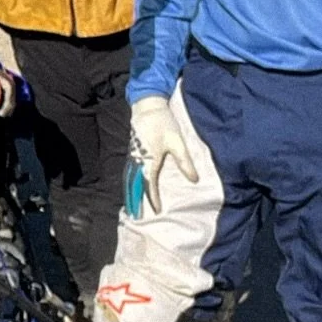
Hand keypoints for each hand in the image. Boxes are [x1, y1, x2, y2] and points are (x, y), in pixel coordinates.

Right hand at [129, 94, 197, 211]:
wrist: (147, 106)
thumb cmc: (163, 122)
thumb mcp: (177, 141)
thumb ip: (184, 161)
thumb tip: (193, 180)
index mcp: (149, 159)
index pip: (149, 184)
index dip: (152, 198)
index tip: (156, 211)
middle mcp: (138, 160)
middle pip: (134, 184)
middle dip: (135, 200)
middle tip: (136, 216)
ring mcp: (133, 156)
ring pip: (129, 179)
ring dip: (130, 193)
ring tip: (132, 207)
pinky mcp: (132, 152)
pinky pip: (128, 172)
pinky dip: (129, 183)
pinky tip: (131, 188)